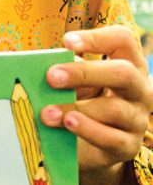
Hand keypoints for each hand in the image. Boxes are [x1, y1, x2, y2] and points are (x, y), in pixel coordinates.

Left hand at [42, 26, 152, 184]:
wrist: (85, 147)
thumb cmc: (78, 104)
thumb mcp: (73, 85)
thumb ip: (65, 73)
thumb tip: (45, 67)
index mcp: (128, 65)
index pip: (122, 40)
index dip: (97, 38)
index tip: (67, 42)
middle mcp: (139, 91)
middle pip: (124, 73)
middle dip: (85, 73)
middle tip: (51, 77)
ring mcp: (137, 119)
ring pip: (114, 109)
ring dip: (76, 108)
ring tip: (47, 112)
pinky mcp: (127, 145)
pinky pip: (111, 138)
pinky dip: (87, 130)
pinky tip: (67, 124)